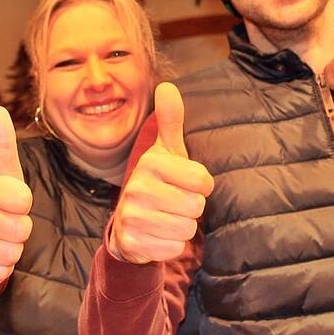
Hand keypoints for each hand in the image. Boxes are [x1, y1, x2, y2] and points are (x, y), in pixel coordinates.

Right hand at [0, 106, 32, 286]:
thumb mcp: (4, 173)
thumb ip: (2, 144)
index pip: (22, 199)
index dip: (24, 203)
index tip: (12, 200)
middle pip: (20, 230)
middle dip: (20, 229)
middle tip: (6, 222)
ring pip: (11, 254)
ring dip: (12, 249)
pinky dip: (0, 268)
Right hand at [110, 82, 213, 263]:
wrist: (130, 223)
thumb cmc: (159, 182)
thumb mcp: (167, 151)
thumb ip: (170, 120)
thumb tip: (167, 86)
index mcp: (151, 163)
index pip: (203, 180)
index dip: (202, 186)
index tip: (187, 183)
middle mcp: (136, 187)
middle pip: (196, 207)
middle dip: (192, 208)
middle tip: (175, 203)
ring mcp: (131, 216)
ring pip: (186, 229)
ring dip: (182, 227)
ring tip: (166, 218)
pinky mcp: (132, 242)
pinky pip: (174, 248)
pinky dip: (171, 245)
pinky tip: (158, 235)